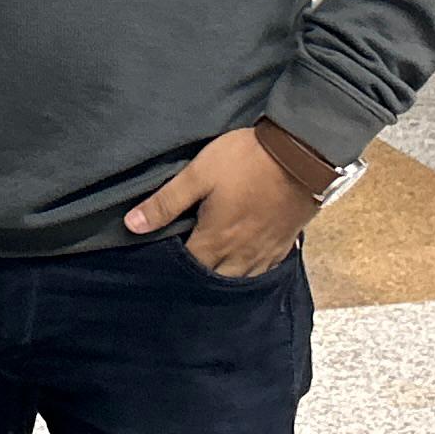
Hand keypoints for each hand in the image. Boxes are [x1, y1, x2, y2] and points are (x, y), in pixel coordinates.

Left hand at [122, 126, 318, 280]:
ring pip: (241, 279)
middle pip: (215, 280)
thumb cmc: (246, 161)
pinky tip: (243, 264)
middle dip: (199, 279)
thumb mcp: (198, 175)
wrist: (302, 153)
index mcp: (216, 240)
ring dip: (224, 278)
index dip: (172, 269)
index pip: (188, 269)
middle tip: (185, 271)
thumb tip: (131, 226)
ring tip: (212, 270)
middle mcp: (241, 254)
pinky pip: (264, 269)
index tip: (161, 263)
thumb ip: (165, 202)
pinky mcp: (284, 243)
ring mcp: (265, 251)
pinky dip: (251, 271)